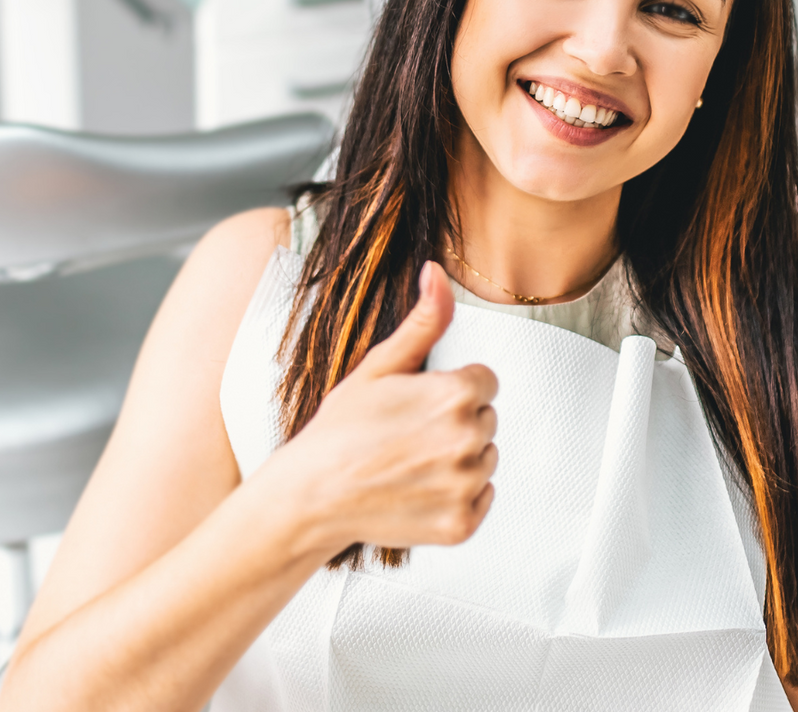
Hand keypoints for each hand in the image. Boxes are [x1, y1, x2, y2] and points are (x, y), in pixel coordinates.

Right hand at [256, 261, 498, 555]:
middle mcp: (468, 440)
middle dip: (455, 423)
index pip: (484, 382)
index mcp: (455, 394)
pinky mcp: (462, 524)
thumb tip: (437, 272)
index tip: (416, 405)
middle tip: (406, 435)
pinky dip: (457, 498)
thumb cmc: (340, 430)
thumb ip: (423, 322)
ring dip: (458, 461)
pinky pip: (483, 500)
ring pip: (485, 460)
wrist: (310, 497)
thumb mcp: (379, 367)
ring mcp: (466, 486)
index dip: (448, 390)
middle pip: (486, 419)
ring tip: (409, 463)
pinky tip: (418, 491)